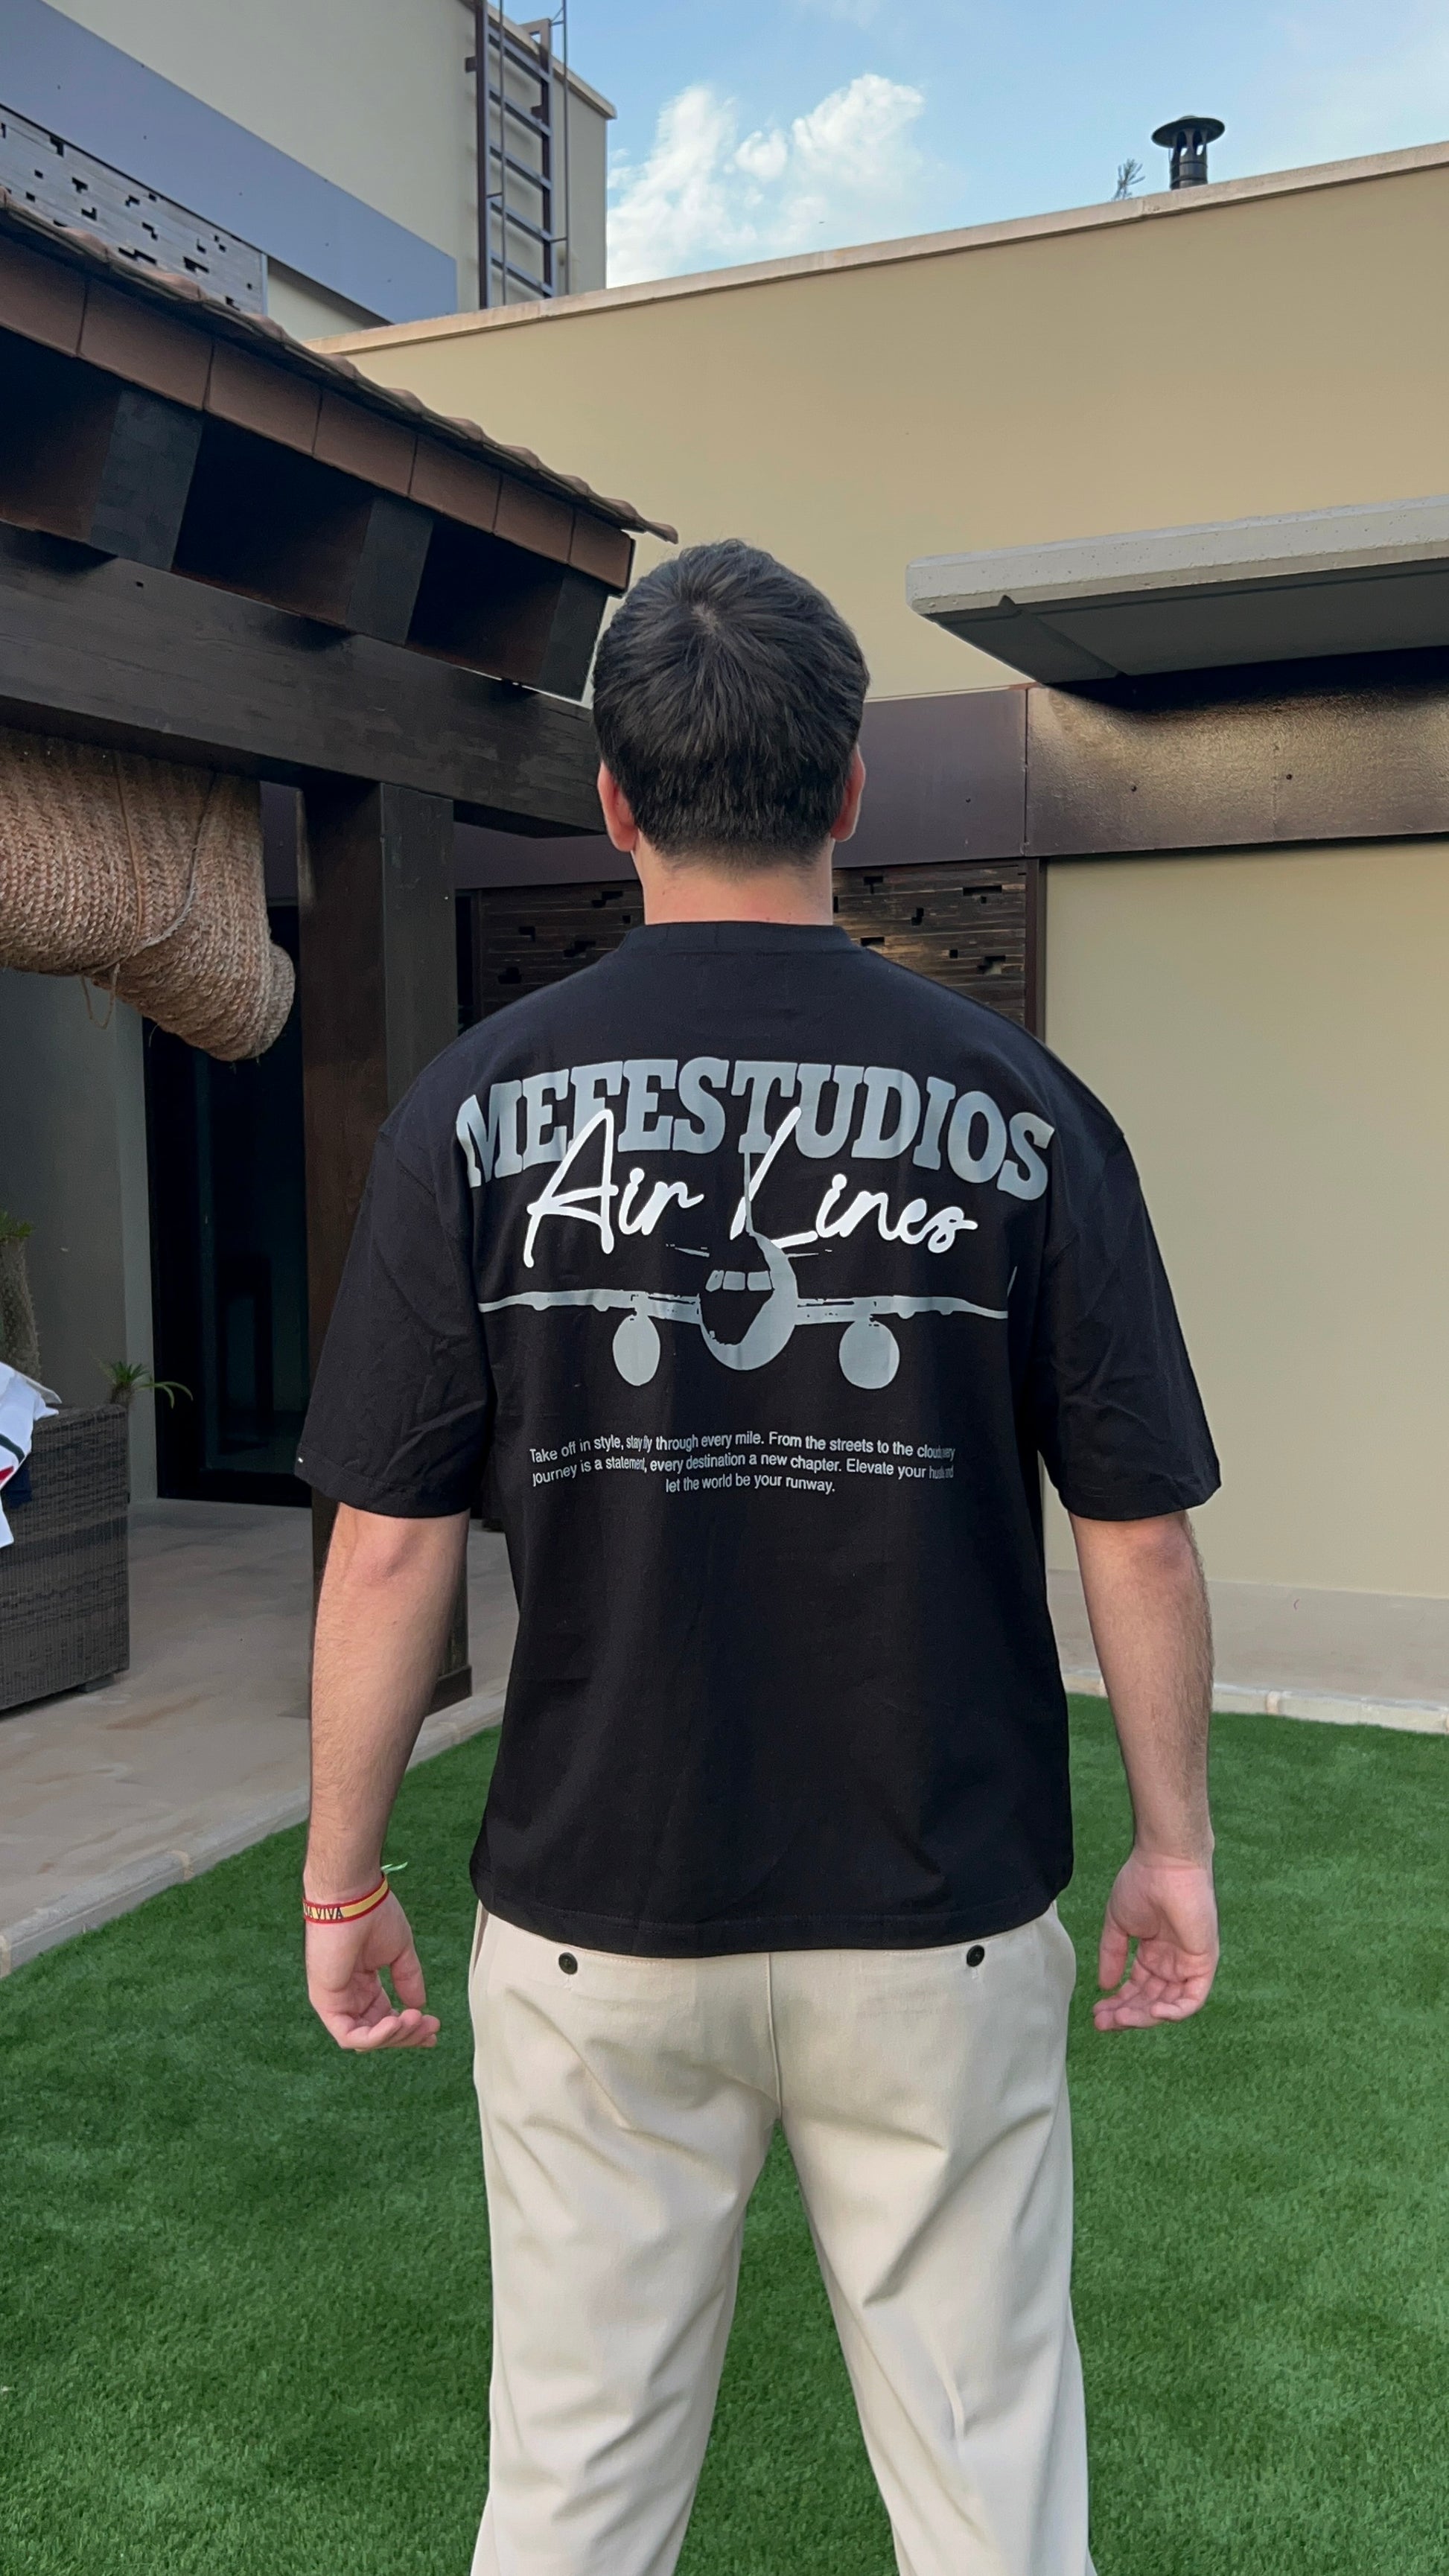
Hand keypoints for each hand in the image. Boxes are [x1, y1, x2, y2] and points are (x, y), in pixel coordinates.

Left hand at [305, 1891, 439, 2050]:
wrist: (353, 1900)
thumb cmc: (373, 1916)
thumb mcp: (399, 1953)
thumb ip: (407, 1980)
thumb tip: (419, 2005)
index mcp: (363, 1985)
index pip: (385, 2019)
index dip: (409, 2029)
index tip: (434, 2029)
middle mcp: (349, 1997)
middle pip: (378, 2033)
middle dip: (407, 2035)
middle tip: (431, 2028)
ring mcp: (336, 2002)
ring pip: (365, 2039)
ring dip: (395, 2036)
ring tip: (416, 2019)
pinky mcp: (326, 2004)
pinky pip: (349, 2035)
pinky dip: (375, 2036)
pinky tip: (396, 2023)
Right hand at [1094, 1850, 1218, 2030]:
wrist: (1164, 1865)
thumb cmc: (1141, 1885)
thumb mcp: (1118, 1925)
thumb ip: (1112, 1955)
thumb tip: (1104, 1986)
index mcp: (1153, 1954)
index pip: (1137, 1989)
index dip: (1117, 2004)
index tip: (1096, 2013)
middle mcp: (1171, 1963)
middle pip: (1150, 2001)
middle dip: (1126, 2015)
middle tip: (1102, 2022)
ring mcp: (1187, 1965)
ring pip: (1168, 2006)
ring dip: (1143, 2016)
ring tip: (1119, 2018)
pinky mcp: (1204, 1964)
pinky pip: (1192, 2000)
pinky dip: (1174, 2012)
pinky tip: (1152, 2012)